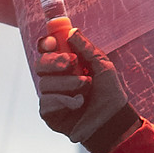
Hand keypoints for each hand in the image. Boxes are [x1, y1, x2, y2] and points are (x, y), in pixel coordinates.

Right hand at [35, 26, 141, 152]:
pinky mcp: (49, 114)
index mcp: (66, 66)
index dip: (46, 44)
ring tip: (85, 91)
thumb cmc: (110, 94)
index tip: (54, 42)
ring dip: (68, 85)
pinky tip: (78, 105)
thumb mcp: (103, 66)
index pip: (47, 51)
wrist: (113, 121)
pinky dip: (65, 102)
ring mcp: (51, 97)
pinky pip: (46, 102)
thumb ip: (86, 48)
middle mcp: (56, 80)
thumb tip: (71, 31)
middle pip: (40, 64)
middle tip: (72, 64)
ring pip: (44, 84)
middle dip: (55, 62)